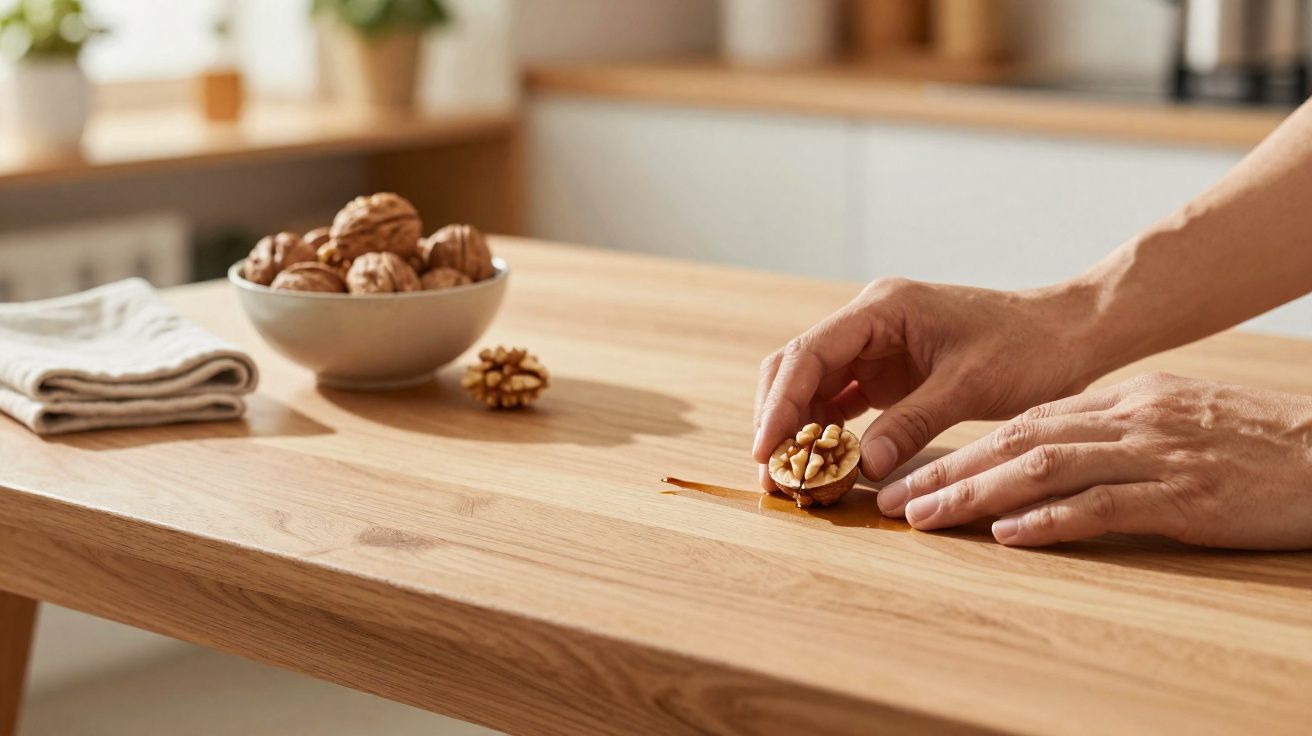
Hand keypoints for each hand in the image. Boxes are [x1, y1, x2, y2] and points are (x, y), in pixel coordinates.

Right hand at [753, 278, 1097, 490]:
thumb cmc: (1027, 347)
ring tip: (789, 479)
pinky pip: (840, 402)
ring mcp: (874, 348)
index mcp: (882, 308)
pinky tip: (822, 467)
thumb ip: (912, 423)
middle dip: (778, 418)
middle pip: (797, 368)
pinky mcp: (887, 373)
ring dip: (798, 430)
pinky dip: (827, 434)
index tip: (765, 449)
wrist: (1068, 334)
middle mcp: (868, 323)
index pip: (809, 353)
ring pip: (812, 386)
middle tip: (769, 474)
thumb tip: (860, 467)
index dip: (781, 403)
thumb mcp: (969, 385)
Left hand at [878, 372, 1311, 549]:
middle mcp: (1130, 419)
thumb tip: (1048, 451)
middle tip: (893, 498)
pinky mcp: (1186, 496)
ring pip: (1046, 467)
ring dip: (978, 494)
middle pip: (1017, 439)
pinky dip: (1052, 520)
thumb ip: (1113, 429)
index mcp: (1124, 400)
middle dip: (948, 469)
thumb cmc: (1252, 443)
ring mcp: (1157, 455)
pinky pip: (1105, 505)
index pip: (1023, 421)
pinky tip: (1009, 534)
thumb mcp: (1175, 418)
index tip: (911, 473)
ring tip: (928, 517)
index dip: (961, 448)